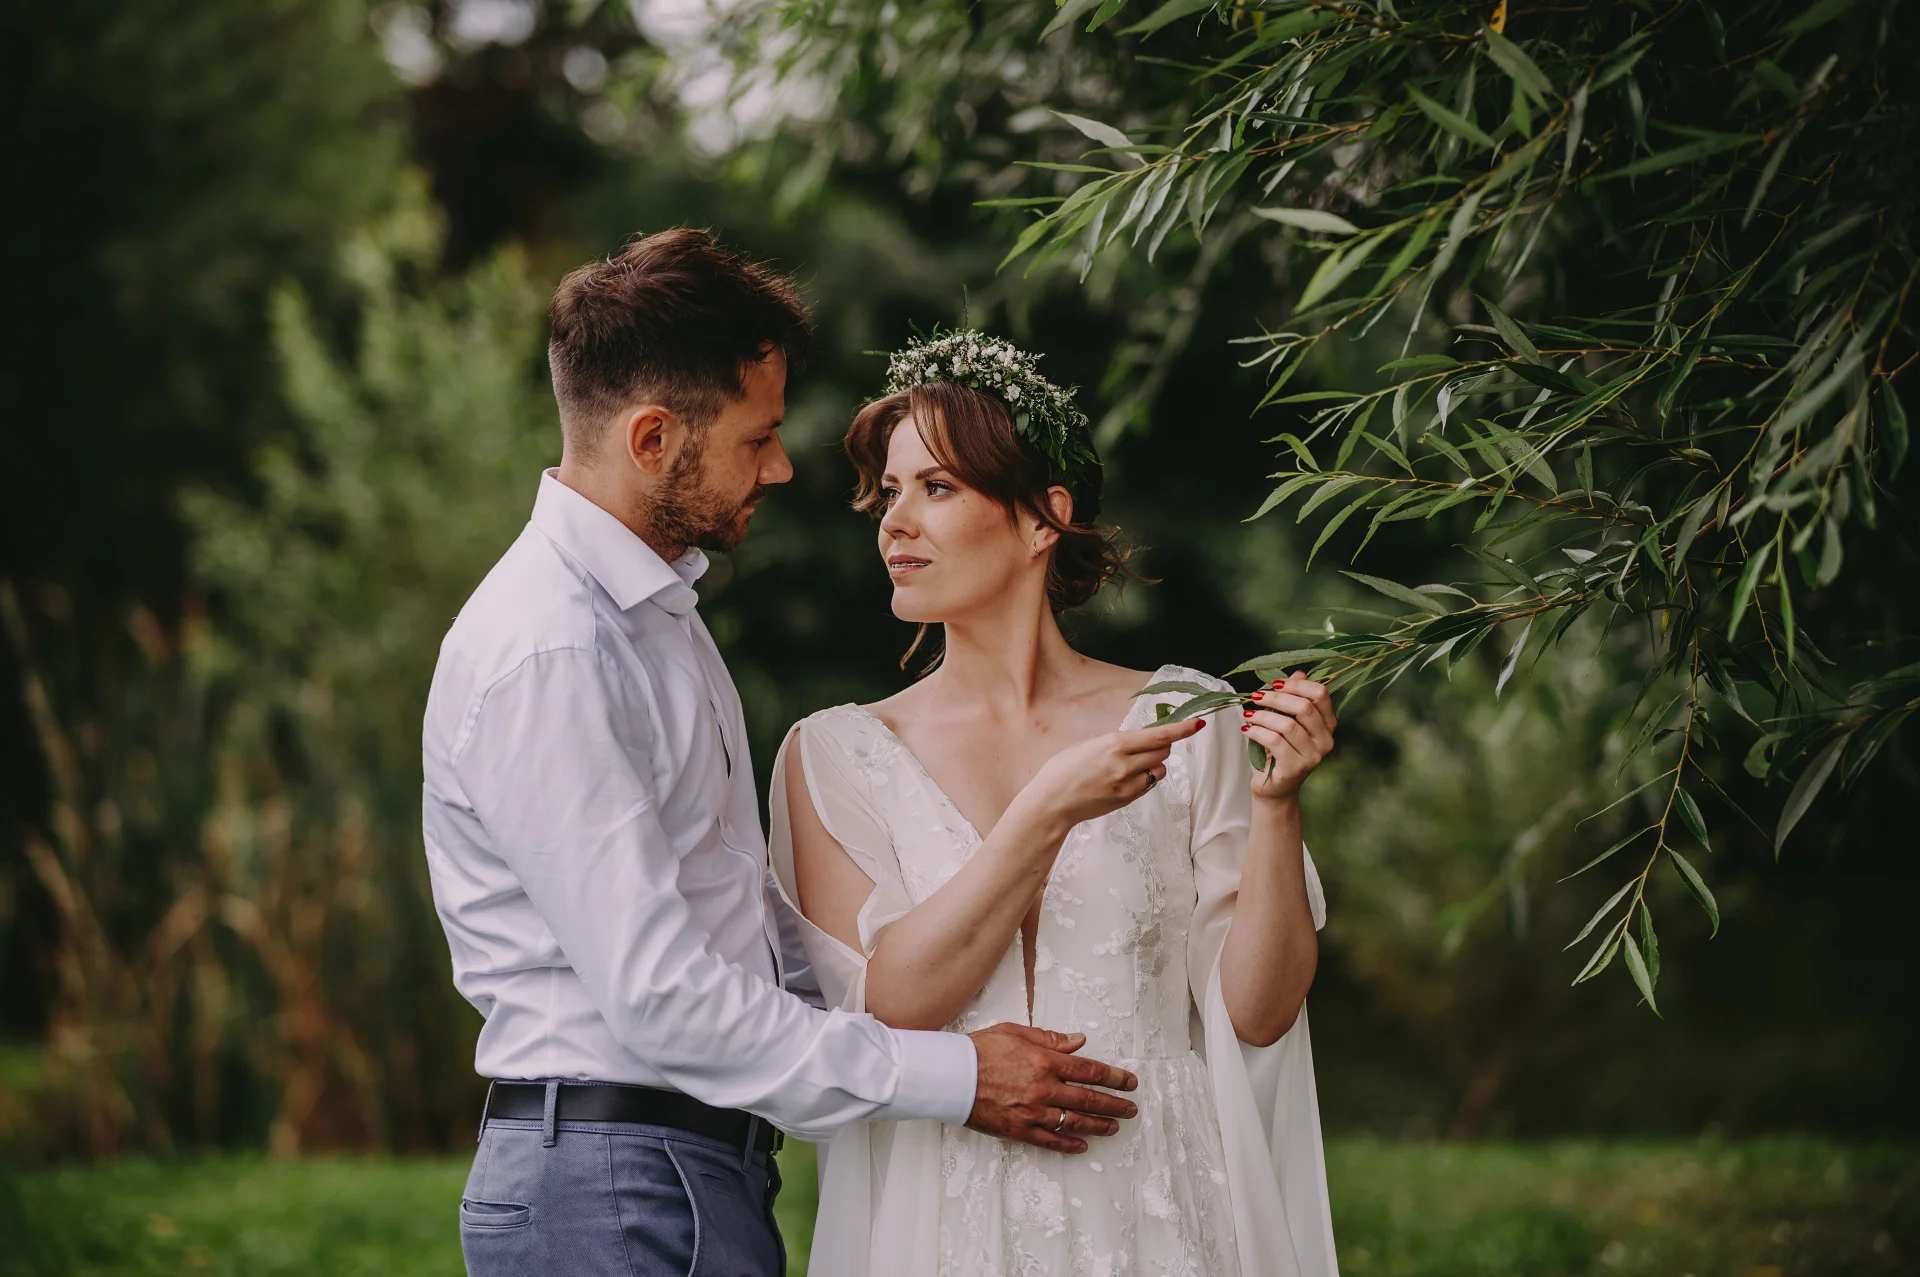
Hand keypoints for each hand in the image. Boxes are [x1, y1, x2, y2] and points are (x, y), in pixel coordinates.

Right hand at [965, 1023, 1138, 1153]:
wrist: (950, 1076)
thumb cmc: (980, 1050)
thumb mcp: (1016, 1032)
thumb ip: (1050, 1038)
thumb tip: (1079, 1041)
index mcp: (1045, 1062)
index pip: (1090, 1071)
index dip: (1114, 1077)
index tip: (1129, 1081)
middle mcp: (1044, 1089)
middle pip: (1089, 1099)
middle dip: (1115, 1104)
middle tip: (1131, 1108)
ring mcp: (1033, 1113)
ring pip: (1075, 1122)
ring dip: (1099, 1125)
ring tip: (1114, 1126)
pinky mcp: (1019, 1130)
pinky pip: (1051, 1141)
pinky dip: (1069, 1144)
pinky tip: (1083, 1145)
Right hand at [1015, 717, 1205, 833]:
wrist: (1052, 803)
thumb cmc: (1063, 769)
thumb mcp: (1088, 744)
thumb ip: (1116, 742)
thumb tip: (1140, 740)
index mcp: (1114, 745)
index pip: (1158, 736)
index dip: (1181, 729)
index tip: (1198, 724)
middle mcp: (1124, 765)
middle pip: (1163, 752)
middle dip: (1160, 745)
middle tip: (1147, 743)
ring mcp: (1127, 785)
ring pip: (1159, 769)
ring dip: (1154, 763)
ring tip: (1132, 763)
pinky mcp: (1127, 800)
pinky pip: (1149, 784)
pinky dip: (1145, 777)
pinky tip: (1127, 776)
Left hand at [1242, 671, 1335, 800]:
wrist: (1275, 788)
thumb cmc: (1280, 751)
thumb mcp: (1287, 721)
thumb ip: (1294, 698)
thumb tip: (1299, 672)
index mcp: (1328, 724)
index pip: (1320, 694)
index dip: (1296, 685)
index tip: (1274, 684)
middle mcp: (1326, 740)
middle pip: (1304, 707)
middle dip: (1276, 698)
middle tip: (1255, 696)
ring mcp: (1313, 756)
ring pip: (1288, 725)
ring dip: (1263, 716)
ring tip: (1249, 714)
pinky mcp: (1296, 768)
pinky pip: (1275, 742)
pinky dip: (1257, 732)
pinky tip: (1247, 729)